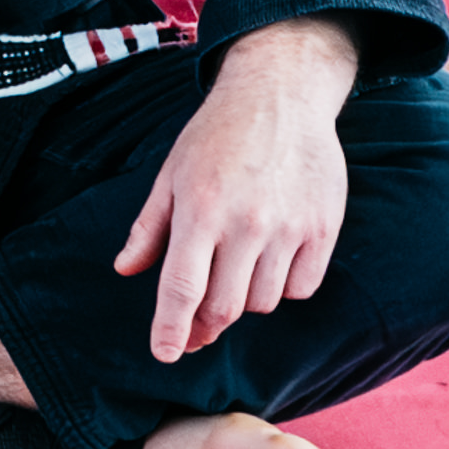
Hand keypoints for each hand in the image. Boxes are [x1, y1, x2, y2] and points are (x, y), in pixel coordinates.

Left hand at [111, 17, 356, 363]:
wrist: (280, 95)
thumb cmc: (216, 135)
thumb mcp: (171, 174)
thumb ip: (149, 227)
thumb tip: (125, 270)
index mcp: (200, 209)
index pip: (182, 288)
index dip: (171, 328)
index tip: (165, 353)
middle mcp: (246, 223)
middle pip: (223, 306)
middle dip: (204, 326)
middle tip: (195, 329)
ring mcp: (289, 227)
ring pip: (262, 302)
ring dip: (244, 300)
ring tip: (236, 271)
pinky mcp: (323, 228)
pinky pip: (301, 288)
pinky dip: (284, 287)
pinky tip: (273, 262)